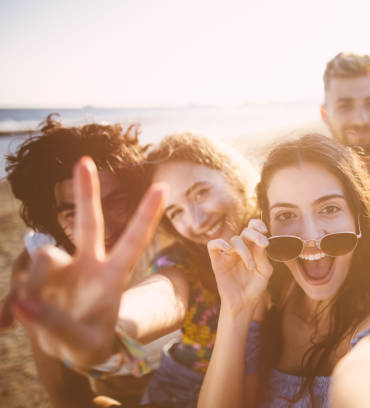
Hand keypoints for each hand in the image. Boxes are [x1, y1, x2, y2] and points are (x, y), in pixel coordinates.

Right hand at [10, 157, 165, 366]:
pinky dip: (10, 307)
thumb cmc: (89, 344)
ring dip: (32, 289)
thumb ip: (57, 326)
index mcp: (112, 276)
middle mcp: (88, 264)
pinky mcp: (36, 278)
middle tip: (85, 162)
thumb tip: (23, 303)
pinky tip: (7, 325)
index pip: (134, 242)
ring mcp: (62, 269)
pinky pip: (18, 285)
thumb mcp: (83, 345)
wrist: (68, 349)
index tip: (163, 188)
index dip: (146, 216)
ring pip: (42, 261)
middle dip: (86, 193)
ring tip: (30, 318)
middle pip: (89, 223)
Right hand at [207, 219, 272, 317]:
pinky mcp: (217, 261)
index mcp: (252, 248)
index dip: (257, 225)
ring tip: (251, 266)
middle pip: (245, 231)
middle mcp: (240, 249)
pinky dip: (220, 243)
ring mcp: (228, 254)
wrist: (244, 304)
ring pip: (234, 239)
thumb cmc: (255, 287)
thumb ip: (263, 256)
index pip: (253, 228)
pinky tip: (228, 250)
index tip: (265, 231)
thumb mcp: (265, 271)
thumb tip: (261, 242)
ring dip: (245, 250)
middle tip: (264, 244)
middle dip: (255, 235)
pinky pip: (213, 245)